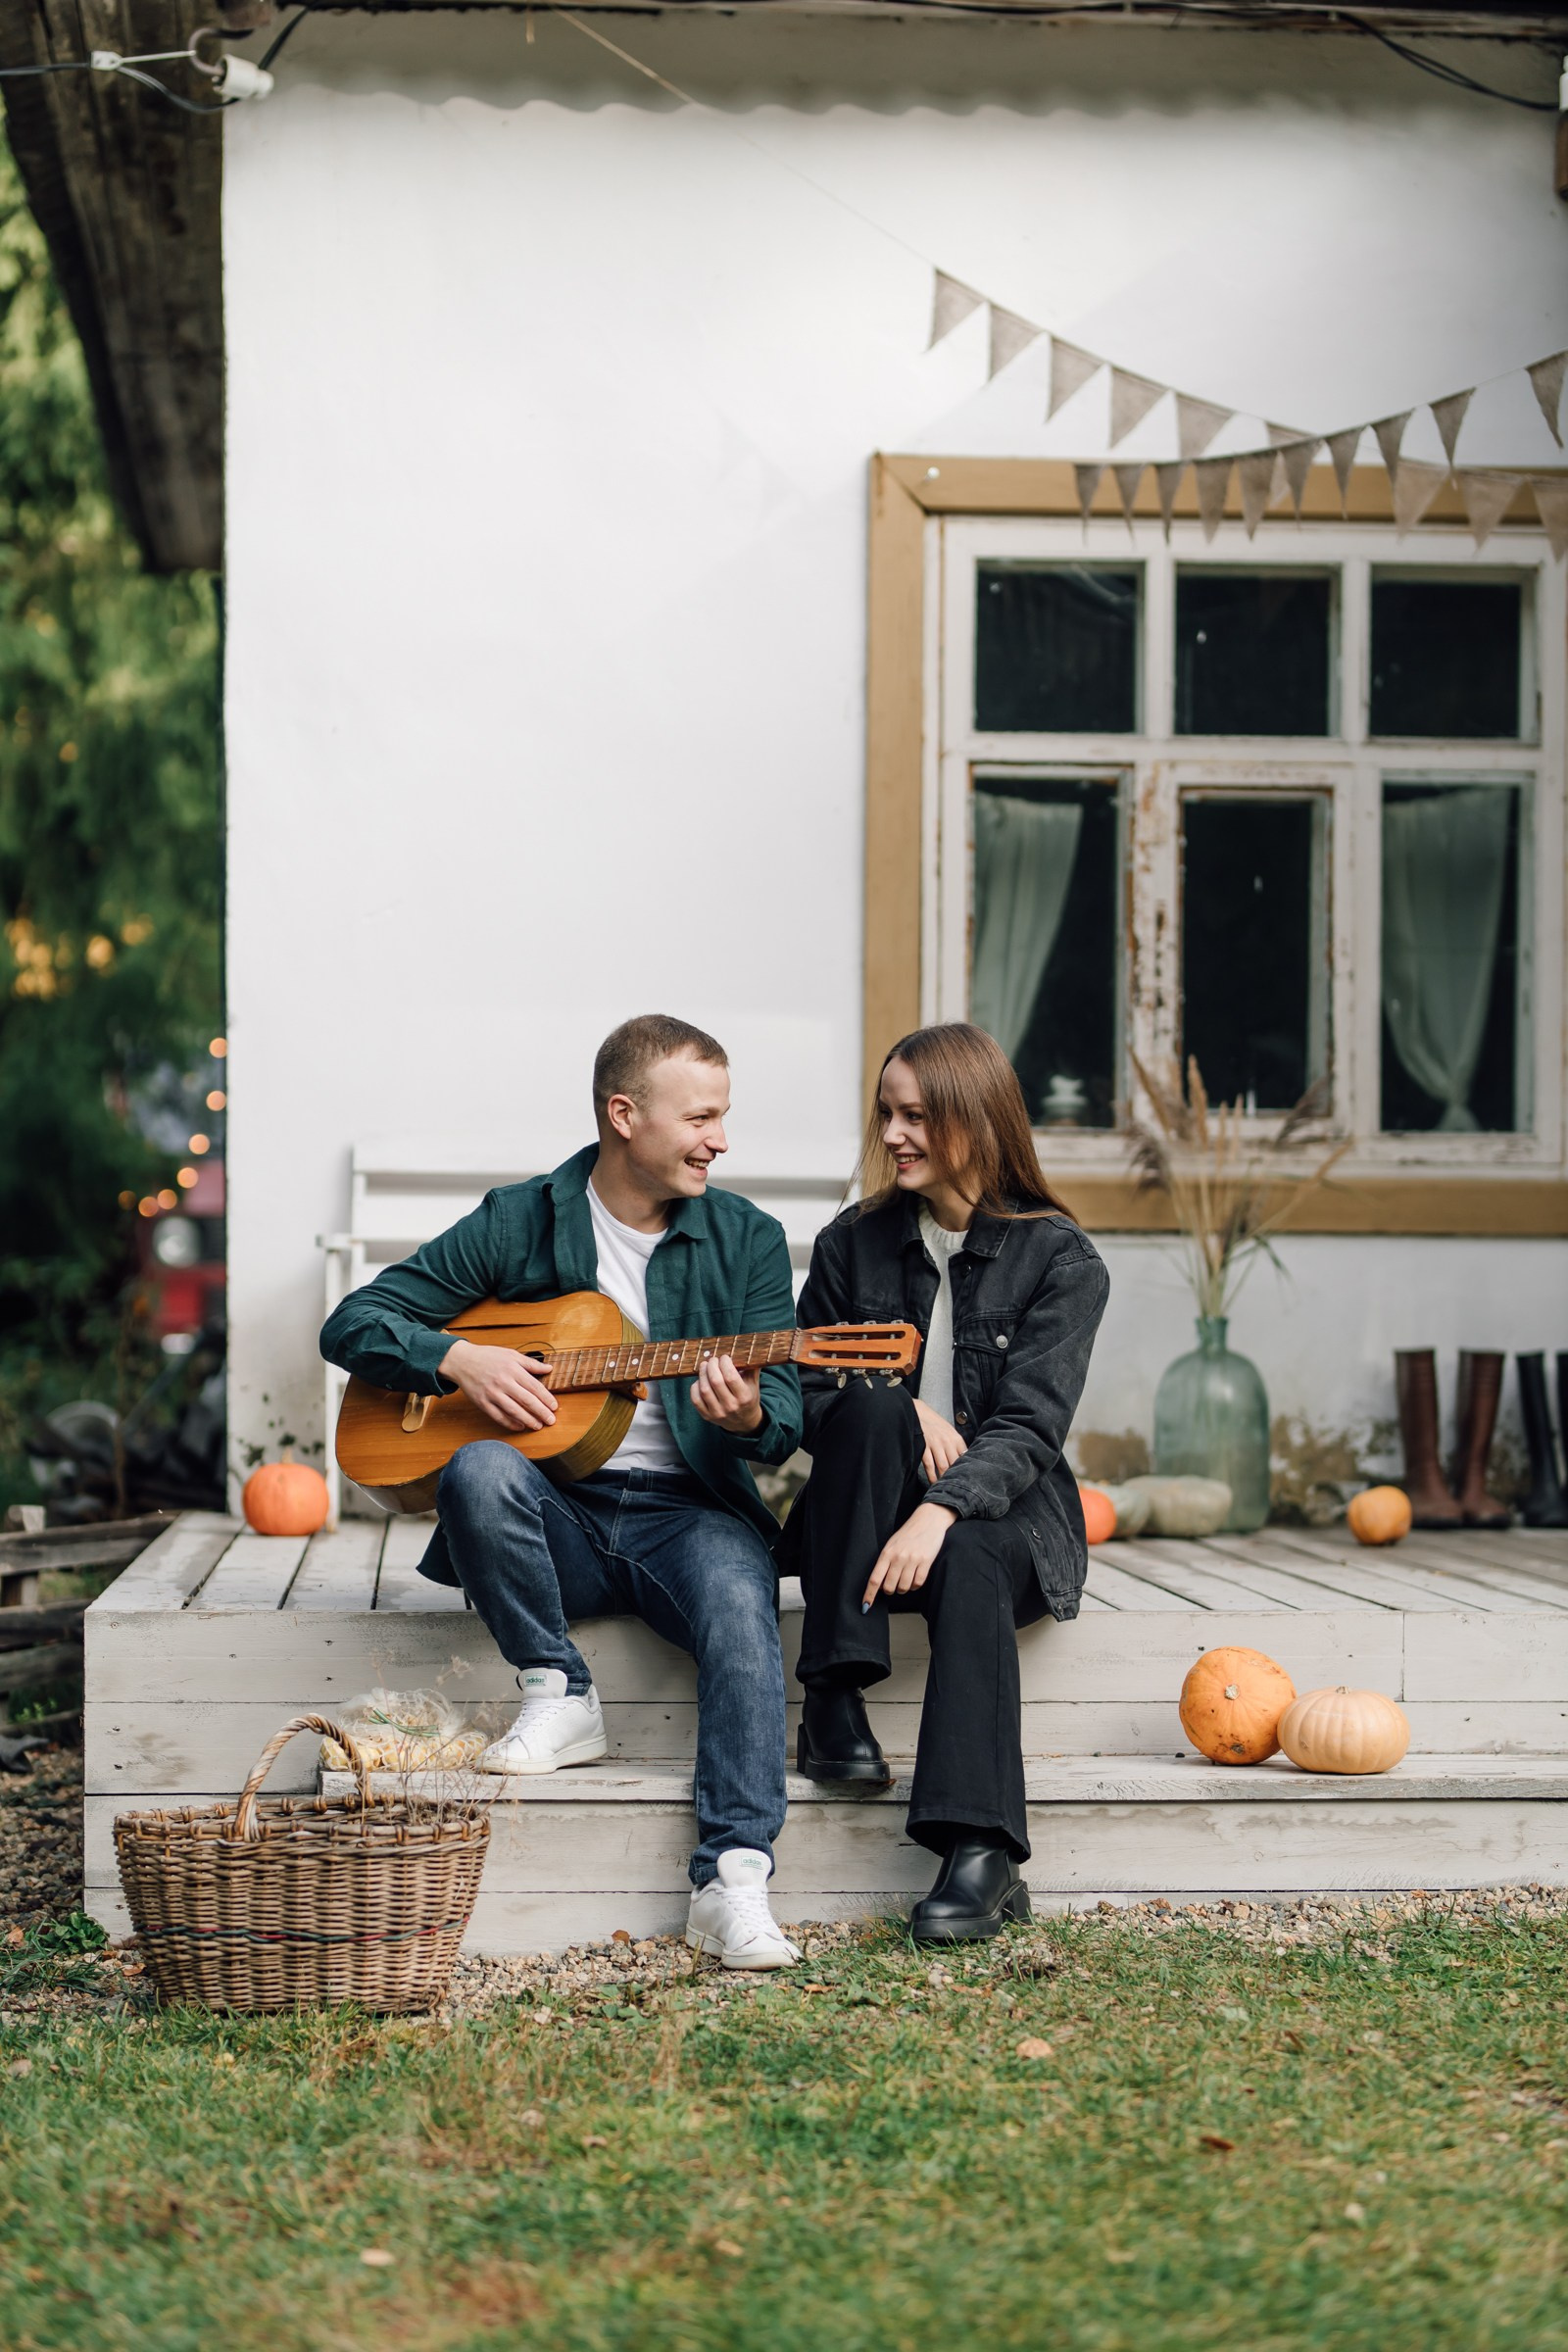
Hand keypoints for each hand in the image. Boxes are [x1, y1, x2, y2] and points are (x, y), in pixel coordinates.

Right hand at [438, 1338, 557, 1432]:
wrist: (462, 1361)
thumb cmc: (488, 1357)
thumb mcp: (511, 1354)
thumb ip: (530, 1363)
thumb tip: (549, 1369)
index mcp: (513, 1369)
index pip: (534, 1387)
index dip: (546, 1398)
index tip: (554, 1407)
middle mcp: (503, 1382)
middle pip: (527, 1401)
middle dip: (541, 1412)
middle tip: (551, 1421)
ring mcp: (492, 1393)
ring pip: (514, 1411)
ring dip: (528, 1420)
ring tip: (538, 1426)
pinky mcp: (482, 1402)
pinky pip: (498, 1416)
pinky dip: (510, 1423)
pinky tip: (520, 1426)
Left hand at [690, 1353, 762, 1434]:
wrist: (744, 1422)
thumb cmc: (748, 1397)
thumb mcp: (754, 1384)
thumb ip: (751, 1367)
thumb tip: (748, 1349)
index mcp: (744, 1397)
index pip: (731, 1376)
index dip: (725, 1363)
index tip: (724, 1357)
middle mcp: (731, 1406)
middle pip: (716, 1381)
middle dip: (712, 1366)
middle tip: (712, 1360)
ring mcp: (718, 1412)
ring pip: (704, 1389)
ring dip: (702, 1374)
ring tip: (705, 1366)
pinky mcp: (707, 1416)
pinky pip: (695, 1400)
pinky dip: (695, 1387)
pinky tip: (700, 1381)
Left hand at [863, 1500, 956, 1607]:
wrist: (928, 1520)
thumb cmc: (908, 1534)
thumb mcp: (891, 1545)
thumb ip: (885, 1562)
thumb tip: (879, 1584)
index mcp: (886, 1553)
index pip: (874, 1579)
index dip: (869, 1595)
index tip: (865, 1606)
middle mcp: (898, 1557)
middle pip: (889, 1587)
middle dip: (891, 1590)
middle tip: (894, 1584)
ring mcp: (912, 1560)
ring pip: (904, 1587)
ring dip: (904, 1588)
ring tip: (906, 1578)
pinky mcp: (926, 1562)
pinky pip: (918, 1583)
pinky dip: (915, 1585)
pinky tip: (915, 1578)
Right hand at [913, 1399, 966, 1481]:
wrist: (918, 1413)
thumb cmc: (936, 1426)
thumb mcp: (950, 1433)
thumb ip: (957, 1447)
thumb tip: (965, 1463)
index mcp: (957, 1439)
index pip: (965, 1457)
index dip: (966, 1470)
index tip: (967, 1480)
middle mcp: (947, 1441)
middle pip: (955, 1464)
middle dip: (956, 1477)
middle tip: (957, 1488)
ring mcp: (935, 1444)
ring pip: (943, 1466)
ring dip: (944, 1479)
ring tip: (945, 1487)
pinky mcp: (924, 1446)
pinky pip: (929, 1465)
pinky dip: (932, 1476)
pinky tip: (933, 1482)